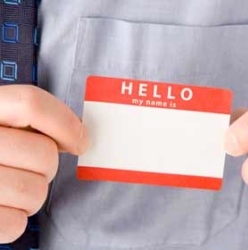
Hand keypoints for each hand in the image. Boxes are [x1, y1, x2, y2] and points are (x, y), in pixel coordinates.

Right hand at [0, 85, 88, 242]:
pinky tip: (1, 207)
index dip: (66, 124)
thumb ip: (34, 121)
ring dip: (32, 196)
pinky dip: (15, 219)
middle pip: (44, 154)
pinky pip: (15, 224)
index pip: (31, 104)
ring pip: (35, 192)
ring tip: (11, 189)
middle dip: (47, 167)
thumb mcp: (5, 125)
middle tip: (28, 169)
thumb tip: (81, 137)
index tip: (81, 142)